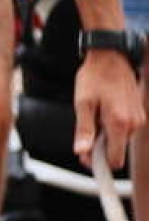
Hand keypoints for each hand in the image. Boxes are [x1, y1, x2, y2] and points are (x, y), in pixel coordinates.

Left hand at [73, 51, 144, 168]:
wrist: (111, 56)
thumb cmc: (95, 78)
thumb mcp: (83, 104)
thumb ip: (84, 130)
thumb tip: (82, 152)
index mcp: (120, 123)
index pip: (114, 160)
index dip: (99, 163)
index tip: (86, 160)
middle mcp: (134, 124)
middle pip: (116, 151)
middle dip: (100, 148)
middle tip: (85, 134)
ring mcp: (138, 118)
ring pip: (119, 141)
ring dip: (105, 136)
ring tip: (95, 116)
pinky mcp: (138, 113)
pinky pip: (123, 130)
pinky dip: (111, 127)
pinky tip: (103, 112)